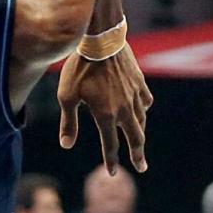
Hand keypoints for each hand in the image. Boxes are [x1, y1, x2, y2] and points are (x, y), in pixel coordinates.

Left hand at [57, 44, 152, 174]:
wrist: (101, 40)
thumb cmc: (79, 68)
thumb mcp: (66, 96)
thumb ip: (68, 122)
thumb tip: (66, 145)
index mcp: (105, 115)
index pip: (110, 145)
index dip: (111, 161)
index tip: (112, 173)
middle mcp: (124, 109)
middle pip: (136, 138)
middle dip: (138, 155)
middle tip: (141, 167)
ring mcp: (135, 95)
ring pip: (142, 121)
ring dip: (140, 134)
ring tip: (139, 142)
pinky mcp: (140, 82)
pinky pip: (146, 101)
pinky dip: (143, 110)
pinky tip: (142, 111)